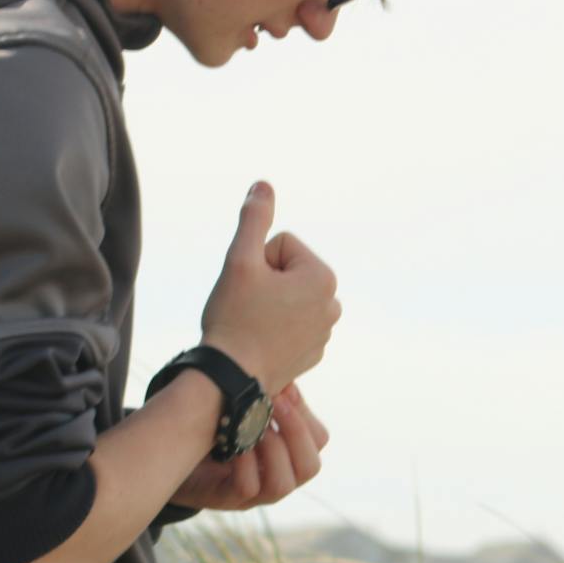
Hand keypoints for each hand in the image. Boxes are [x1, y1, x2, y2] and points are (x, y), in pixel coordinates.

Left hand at [168, 384, 330, 510]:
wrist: (171, 453)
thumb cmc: (214, 425)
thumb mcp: (244, 405)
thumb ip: (267, 395)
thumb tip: (286, 375)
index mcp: (288, 452)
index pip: (319, 440)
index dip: (304, 413)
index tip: (283, 388)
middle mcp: (278, 476)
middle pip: (309, 467)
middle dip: (295, 431)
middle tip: (274, 402)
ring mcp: (255, 494)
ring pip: (283, 484)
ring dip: (270, 450)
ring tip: (253, 424)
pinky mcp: (227, 499)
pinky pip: (247, 489)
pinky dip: (243, 463)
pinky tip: (232, 443)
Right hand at [198, 183, 341, 392]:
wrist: (231, 378)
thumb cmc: (234, 317)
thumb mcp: (240, 259)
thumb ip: (255, 218)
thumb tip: (264, 185)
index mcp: (323, 277)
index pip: (282, 245)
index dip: (256, 260)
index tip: (249, 287)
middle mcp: (333, 304)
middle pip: (287, 270)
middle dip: (264, 281)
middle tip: (248, 307)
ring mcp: (325, 332)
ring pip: (285, 297)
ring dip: (267, 303)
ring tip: (253, 325)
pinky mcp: (313, 352)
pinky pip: (288, 323)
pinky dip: (272, 327)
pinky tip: (260, 342)